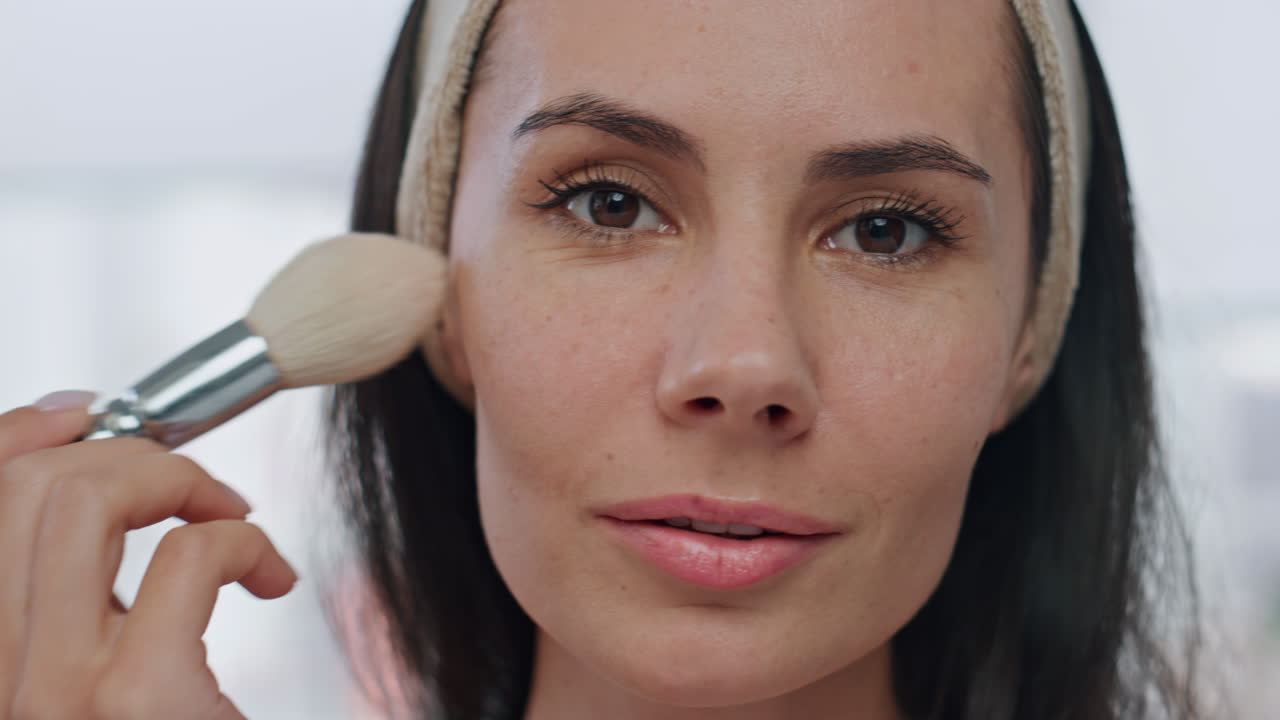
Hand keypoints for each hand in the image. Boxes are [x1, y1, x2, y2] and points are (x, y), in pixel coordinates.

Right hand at [0, 391, 297, 719]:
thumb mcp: (84, 673)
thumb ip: (69, 598)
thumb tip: (86, 475)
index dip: (20, 433)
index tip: (87, 413)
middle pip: (23, 489)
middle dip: (123, 453)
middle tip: (192, 486)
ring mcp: (48, 695)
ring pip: (80, 499)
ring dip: (174, 478)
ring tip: (225, 515)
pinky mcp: (136, 702)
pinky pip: (188, 556)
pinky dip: (244, 541)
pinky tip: (269, 577)